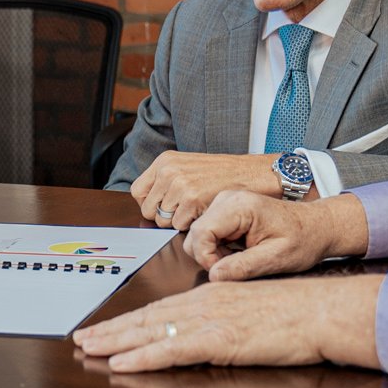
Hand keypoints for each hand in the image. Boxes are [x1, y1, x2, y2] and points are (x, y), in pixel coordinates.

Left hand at [71, 274, 382, 372]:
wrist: (324, 310)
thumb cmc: (300, 313)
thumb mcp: (257, 312)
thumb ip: (231, 323)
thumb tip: (213, 337)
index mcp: (214, 295)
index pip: (163, 308)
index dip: (131, 319)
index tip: (106, 327)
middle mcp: (205, 303)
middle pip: (148, 317)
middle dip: (112, 329)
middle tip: (81, 338)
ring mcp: (210, 320)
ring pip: (152, 331)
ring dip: (116, 342)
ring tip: (88, 350)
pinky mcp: (219, 340)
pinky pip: (172, 349)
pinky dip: (143, 356)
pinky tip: (122, 363)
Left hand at [130, 151, 286, 230]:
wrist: (250, 174)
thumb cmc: (223, 174)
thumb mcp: (188, 168)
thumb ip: (166, 182)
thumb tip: (146, 208)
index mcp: (165, 161)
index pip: (137, 192)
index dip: (150, 204)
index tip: (165, 207)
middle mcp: (168, 171)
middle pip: (147, 209)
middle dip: (163, 216)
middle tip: (184, 211)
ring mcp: (179, 184)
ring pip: (162, 221)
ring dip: (178, 222)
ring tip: (196, 210)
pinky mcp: (191, 199)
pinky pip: (178, 226)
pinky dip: (191, 226)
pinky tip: (204, 213)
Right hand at [183, 190, 370, 280]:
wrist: (315, 227)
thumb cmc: (303, 239)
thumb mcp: (277, 259)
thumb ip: (244, 267)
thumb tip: (214, 275)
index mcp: (240, 206)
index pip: (200, 233)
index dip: (207, 258)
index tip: (226, 270)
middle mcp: (228, 198)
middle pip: (195, 234)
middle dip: (209, 256)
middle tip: (237, 265)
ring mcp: (225, 201)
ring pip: (198, 234)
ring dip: (214, 252)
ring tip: (241, 256)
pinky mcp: (225, 209)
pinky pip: (207, 232)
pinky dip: (218, 247)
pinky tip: (239, 249)